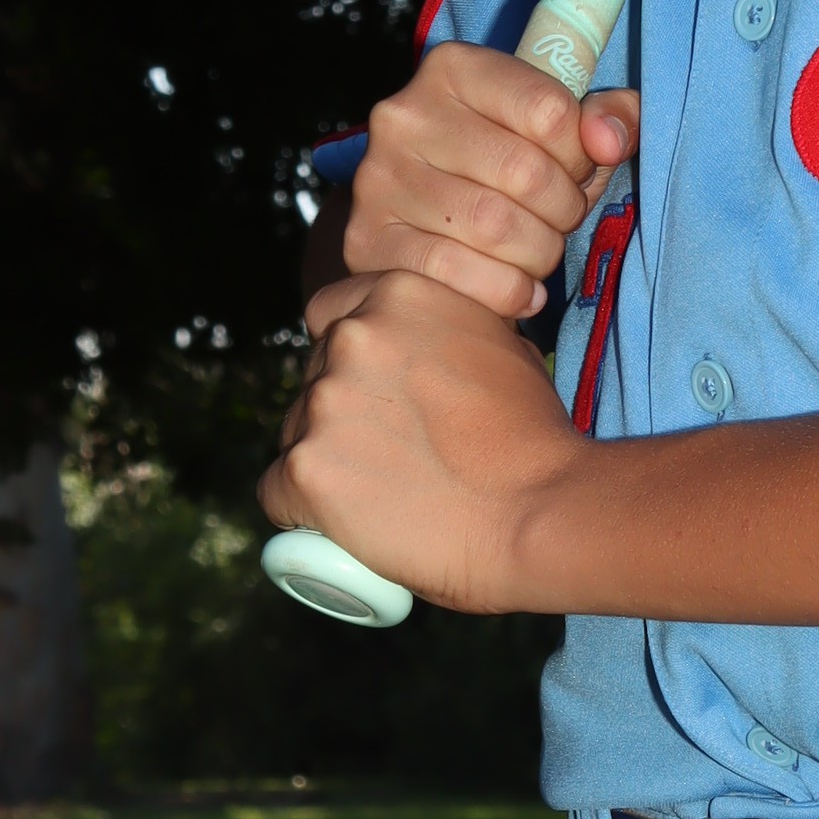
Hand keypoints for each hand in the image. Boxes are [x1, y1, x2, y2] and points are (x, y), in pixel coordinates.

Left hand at [260, 265, 582, 608]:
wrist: (541, 511)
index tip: (371, 391)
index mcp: (397, 294)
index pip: (330, 314)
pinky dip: (304, 512)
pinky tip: (345, 524)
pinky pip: (278, 492)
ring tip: (382, 495)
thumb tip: (427, 347)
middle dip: (340, 412)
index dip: (348, 356)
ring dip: (326, 461)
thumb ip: (447, 332)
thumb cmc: (533, 438)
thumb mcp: (500, 344)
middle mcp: (351, 337)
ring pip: (296, 434)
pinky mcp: (305, 469)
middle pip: (314, 377)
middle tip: (388, 454)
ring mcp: (323, 403)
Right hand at [318, 46, 638, 341]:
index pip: (550, 110)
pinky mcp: (367, 239)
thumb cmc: (507, 165)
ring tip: (539, 254)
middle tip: (561, 221)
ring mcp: (380, 178)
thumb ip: (608, 117)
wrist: (419, 217)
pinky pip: (456, 273)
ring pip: (494, 226)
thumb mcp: (560, 128)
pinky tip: (520, 290)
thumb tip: (609, 140)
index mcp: (454, 68)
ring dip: (538, 253)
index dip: (582, 154)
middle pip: (525, 172)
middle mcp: (405, 114)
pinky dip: (506, 291)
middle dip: (564, 210)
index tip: (576, 171)